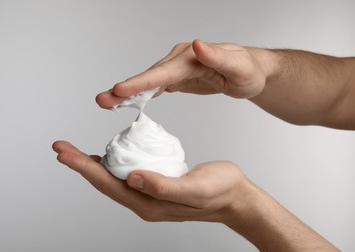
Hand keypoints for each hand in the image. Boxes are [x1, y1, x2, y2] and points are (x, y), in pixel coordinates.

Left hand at [52, 140, 254, 222]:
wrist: (235, 197)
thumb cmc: (220, 191)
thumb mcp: (194, 187)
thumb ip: (163, 186)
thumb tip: (132, 178)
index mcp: (149, 203)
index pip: (109, 184)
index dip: (84, 168)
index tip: (65, 153)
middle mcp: (145, 201)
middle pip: (105, 182)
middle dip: (80, 165)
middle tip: (61, 148)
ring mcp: (150, 194)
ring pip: (113, 178)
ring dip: (92, 165)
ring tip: (75, 152)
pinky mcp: (156, 185)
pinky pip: (127, 174)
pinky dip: (112, 163)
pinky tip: (108, 155)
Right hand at [96, 40, 275, 108]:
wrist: (252, 72)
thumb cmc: (248, 70)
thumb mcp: (239, 66)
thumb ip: (218, 57)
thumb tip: (197, 45)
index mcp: (191, 57)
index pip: (162, 72)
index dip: (140, 82)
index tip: (120, 89)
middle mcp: (181, 60)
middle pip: (149, 77)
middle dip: (125, 89)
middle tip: (102, 100)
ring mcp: (178, 69)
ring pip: (149, 82)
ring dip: (128, 93)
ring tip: (107, 102)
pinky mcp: (179, 78)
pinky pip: (156, 86)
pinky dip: (142, 93)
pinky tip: (130, 101)